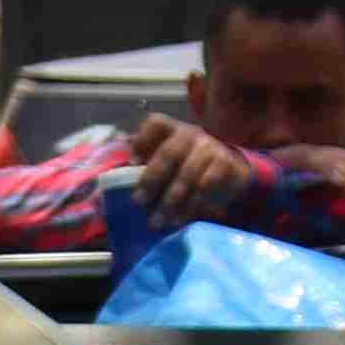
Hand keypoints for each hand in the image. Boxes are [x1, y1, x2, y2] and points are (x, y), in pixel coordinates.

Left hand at [126, 112, 257, 222]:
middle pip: (169, 152)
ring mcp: (210, 147)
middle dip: (151, 178)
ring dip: (170, 201)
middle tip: (138, 202)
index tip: (132, 163)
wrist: (232, 172)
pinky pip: (205, 186)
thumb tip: (112, 179)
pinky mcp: (225, 164)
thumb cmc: (188, 169)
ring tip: (157, 221)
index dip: (142, 140)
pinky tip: (181, 219)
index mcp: (173, 130)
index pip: (156, 123)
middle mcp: (191, 134)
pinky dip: (191, 205)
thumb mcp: (169, 163)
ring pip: (186, 174)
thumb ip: (146, 165)